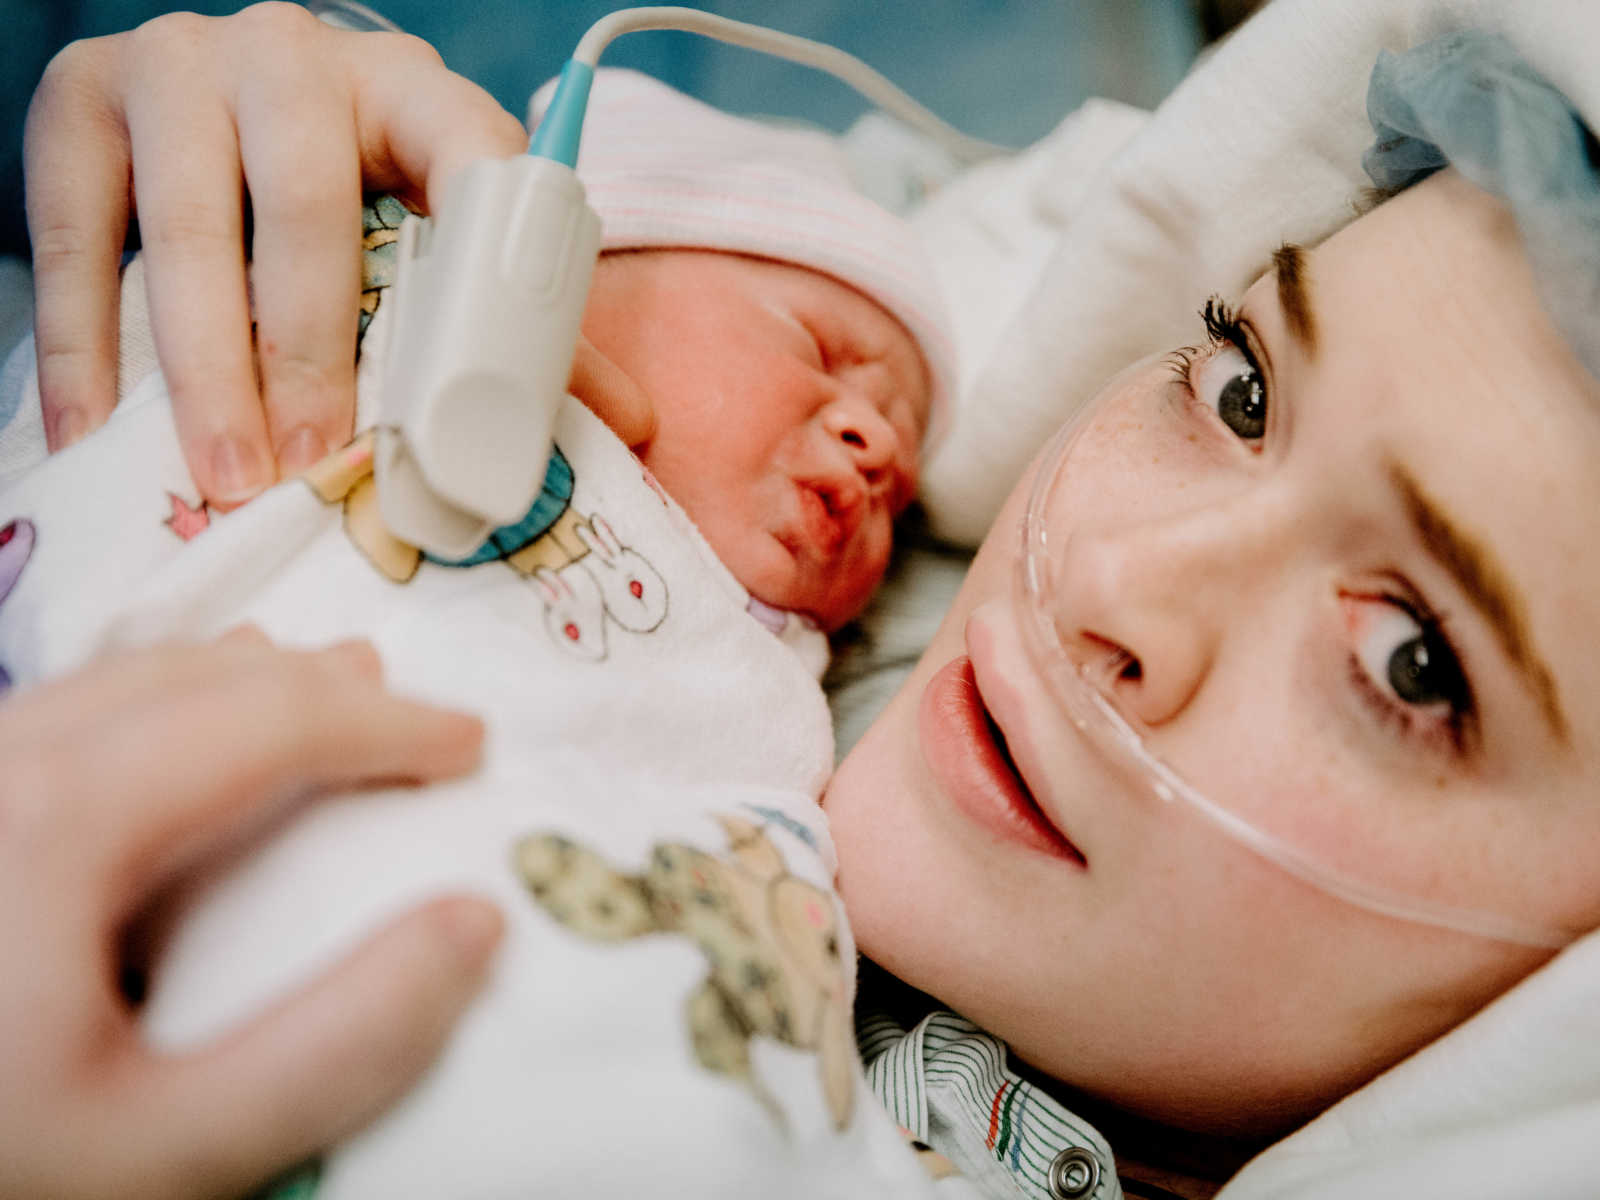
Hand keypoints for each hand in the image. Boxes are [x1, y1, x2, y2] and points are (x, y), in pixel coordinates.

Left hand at [0, 630, 502, 1199]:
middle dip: (323, 686)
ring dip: (239, 686)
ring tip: (315, 704)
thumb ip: (338, 1046)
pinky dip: (156, 711)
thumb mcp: (165, 1158)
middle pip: (193, 675)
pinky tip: (176, 752)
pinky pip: (60, 719)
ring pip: (116, 680)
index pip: (266, 719)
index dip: (388, 723)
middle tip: (411, 723)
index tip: (469, 747)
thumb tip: (472, 928)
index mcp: (57, 822)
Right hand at [24, 2, 527, 506]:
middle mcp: (294, 59)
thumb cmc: (351, 188)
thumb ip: (523, 322)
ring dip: (208, 370)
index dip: (483, 252)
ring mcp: (181, 67)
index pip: (471, 151)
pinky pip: (76, 232)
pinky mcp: (80, 96)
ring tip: (228, 475)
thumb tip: (629, 423)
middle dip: (312, 354)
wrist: (213, 101)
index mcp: (413, 92)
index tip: (477, 363)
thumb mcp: (432, 229)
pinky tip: (96, 427)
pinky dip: (84, 344)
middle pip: (308, 207)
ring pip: (193, 228)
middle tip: (316, 463)